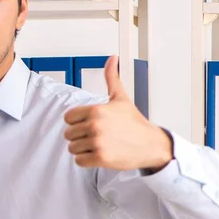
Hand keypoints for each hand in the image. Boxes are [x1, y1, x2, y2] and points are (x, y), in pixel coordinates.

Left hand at [63, 55, 172, 171]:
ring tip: (98, 145)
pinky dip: (86, 160)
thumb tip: (112, 58)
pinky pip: (79, 161)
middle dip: (79, 136)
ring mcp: (97, 142)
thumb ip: (112, 78)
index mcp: (96, 110)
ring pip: (72, 148)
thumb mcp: (121, 98)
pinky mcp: (100, 158)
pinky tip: (98, 154)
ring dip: (82, 149)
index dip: (76, 122)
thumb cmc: (134, 122)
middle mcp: (95, 125)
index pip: (68, 118)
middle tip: (95, 136)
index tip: (88, 124)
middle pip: (68, 134)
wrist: (151, 145)